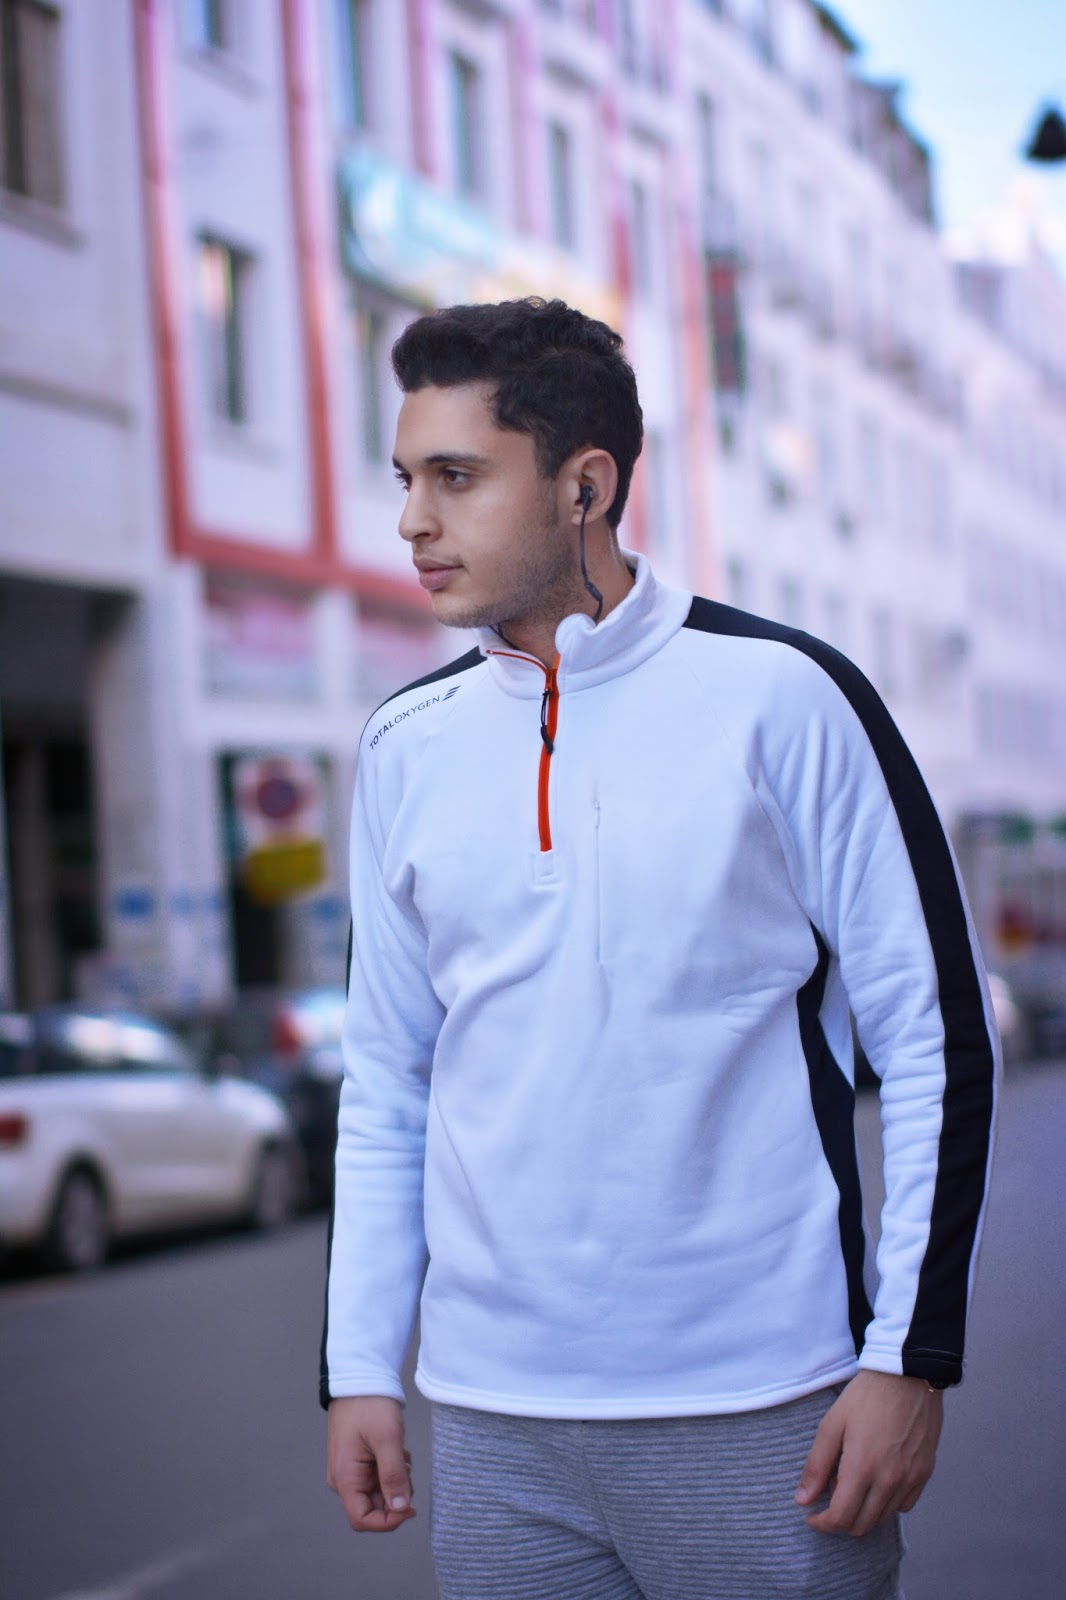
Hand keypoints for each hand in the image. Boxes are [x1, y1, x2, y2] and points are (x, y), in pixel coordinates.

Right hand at [327, 1395, 415, 1531]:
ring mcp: (350, 1470)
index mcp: (345, 1477)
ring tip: (400, 1453)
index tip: (410, 1507)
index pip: (362, 1520)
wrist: (359, 1377)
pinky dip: (392, 1469)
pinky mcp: (358, 1461)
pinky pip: (378, 1477)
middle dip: (394, 1494)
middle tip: (405, 1466)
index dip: (388, 1521)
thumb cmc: (370, 1405)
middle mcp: (343, 1479)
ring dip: (395, 1479)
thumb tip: (400, 1508)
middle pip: (372, 1507)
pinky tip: (396, 1449)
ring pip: (378, 1492)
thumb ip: (393, 1476)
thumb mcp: (387, 1439)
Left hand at [794, 1370, 943, 1536]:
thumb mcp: (832, 1425)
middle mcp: (889, 1480)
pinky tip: (877, 1481)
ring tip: (852, 1483)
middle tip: (830, 1497)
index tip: (811, 1515)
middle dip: (840, 1520)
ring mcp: (910, 1479)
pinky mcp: (924, 1473)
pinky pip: (904, 1505)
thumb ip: (816, 1466)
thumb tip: (802, 1500)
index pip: (841, 1517)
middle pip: (862, 1525)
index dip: (822, 1523)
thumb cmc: (866, 1396)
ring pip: (883, 1518)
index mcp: (862, 1468)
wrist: (907, 1376)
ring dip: (863, 1512)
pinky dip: (887, 1503)